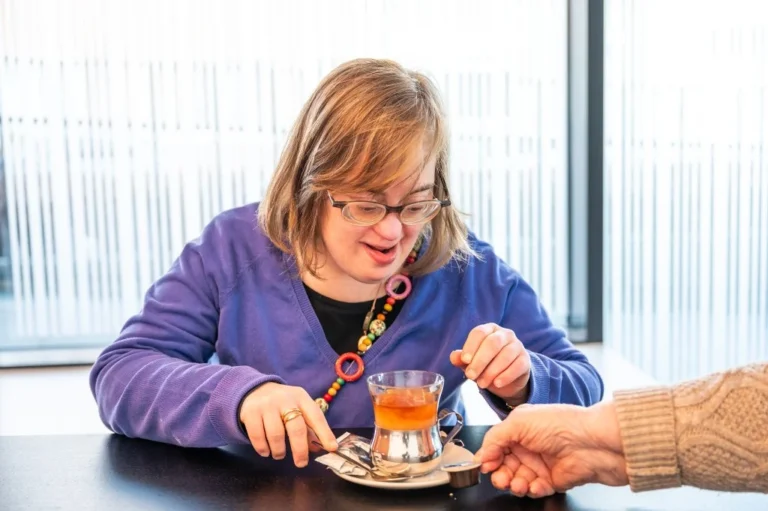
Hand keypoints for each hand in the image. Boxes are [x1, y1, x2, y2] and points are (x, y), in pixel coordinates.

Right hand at [239, 382, 337, 466]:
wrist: (254, 390)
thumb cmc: (282, 404)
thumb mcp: (297, 409)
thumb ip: (308, 428)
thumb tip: (319, 448)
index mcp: (301, 397)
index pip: (316, 416)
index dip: (325, 433)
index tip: (332, 448)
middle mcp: (285, 399)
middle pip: (296, 427)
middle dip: (300, 449)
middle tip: (301, 463)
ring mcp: (267, 405)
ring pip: (276, 434)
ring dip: (279, 451)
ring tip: (279, 454)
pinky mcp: (250, 412)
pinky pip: (258, 436)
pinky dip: (263, 448)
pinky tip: (266, 451)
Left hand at [450, 323, 530, 402]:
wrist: (506, 378)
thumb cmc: (485, 365)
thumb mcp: (472, 362)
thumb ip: (462, 359)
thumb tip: (454, 357)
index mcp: (489, 329)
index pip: (479, 332)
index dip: (471, 346)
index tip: (464, 361)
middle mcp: (505, 334)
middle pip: (492, 343)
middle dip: (480, 360)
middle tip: (470, 375)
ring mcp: (517, 346)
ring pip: (505, 355)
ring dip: (491, 371)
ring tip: (481, 384)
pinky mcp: (525, 360)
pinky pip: (517, 366)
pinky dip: (506, 375)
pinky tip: (497, 383)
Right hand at [474, 401, 627, 497]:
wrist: (590, 443)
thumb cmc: (559, 424)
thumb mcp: (518, 423)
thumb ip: (494, 438)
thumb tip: (481, 455)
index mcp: (518, 430)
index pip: (495, 447)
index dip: (489, 457)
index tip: (485, 465)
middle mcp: (528, 447)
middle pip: (503, 466)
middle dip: (499, 474)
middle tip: (500, 477)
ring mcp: (539, 464)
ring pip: (516, 480)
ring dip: (514, 484)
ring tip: (518, 483)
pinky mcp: (551, 480)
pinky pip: (534, 490)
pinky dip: (532, 489)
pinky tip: (536, 484)